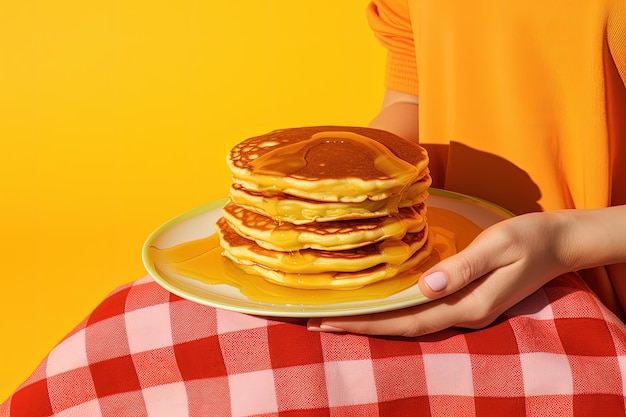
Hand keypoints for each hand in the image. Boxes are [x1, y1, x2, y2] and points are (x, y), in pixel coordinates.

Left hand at [308, 211, 573, 336]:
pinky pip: (421, 312)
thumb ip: (463, 267)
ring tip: (338, 319)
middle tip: (318, 325)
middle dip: (360, 327)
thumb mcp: (500, 245)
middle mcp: (463, 314)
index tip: (331, 322)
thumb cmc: (530, 238)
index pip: (407, 320)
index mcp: (468, 305)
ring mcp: (465, 311)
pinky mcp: (465, 300)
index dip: (367, 323)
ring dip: (373, 322)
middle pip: (402, 328)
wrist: (560, 242)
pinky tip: (377, 307)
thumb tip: (424, 287)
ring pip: (410, 323)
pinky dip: (394, 313)